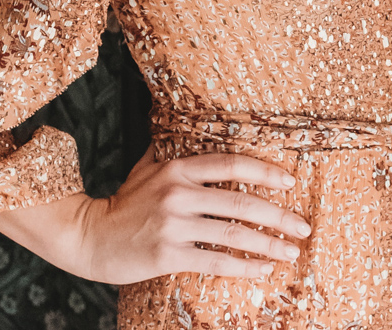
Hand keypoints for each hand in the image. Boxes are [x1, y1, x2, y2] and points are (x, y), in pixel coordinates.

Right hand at [0, 148, 310, 285]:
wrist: (88, 236)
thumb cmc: (124, 201)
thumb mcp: (147, 167)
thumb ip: (173, 151)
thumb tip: (192, 123)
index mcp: (178, 168)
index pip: (232, 164)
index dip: (265, 171)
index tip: (290, 181)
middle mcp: (178, 193)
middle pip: (241, 203)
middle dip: (278, 216)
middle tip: (303, 225)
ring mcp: (173, 225)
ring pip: (233, 235)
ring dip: (268, 244)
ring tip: (291, 251)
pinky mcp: (168, 256)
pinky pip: (215, 262)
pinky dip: (243, 266)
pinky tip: (264, 268)